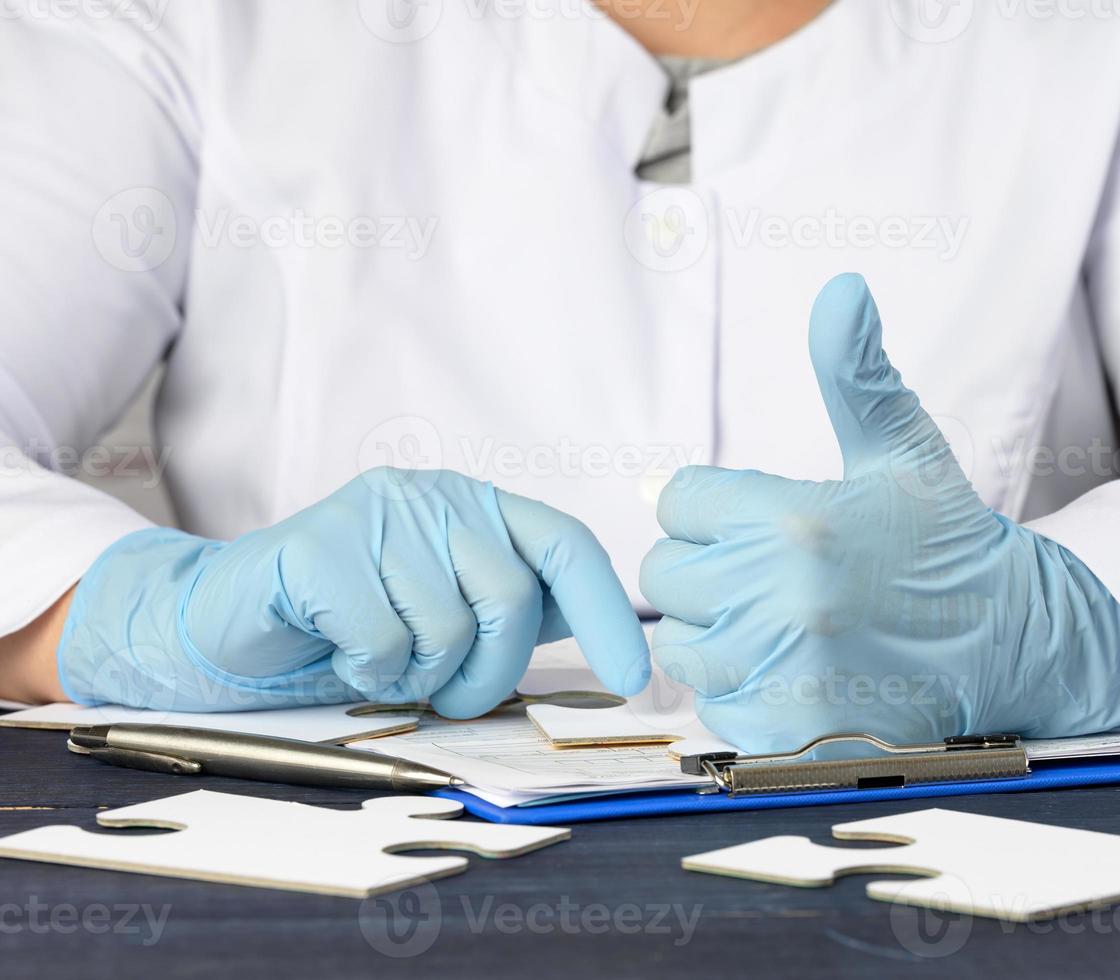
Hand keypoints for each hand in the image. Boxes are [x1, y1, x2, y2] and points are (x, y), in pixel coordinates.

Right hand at [58, 468, 649, 714]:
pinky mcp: (317, 547)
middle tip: (447, 692)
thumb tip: (605, 629)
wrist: (231, 622)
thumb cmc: (352, 625)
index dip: (608, 614)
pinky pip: (383, 641)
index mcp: (477, 508)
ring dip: (418, 676)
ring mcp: (373, 514)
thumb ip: (515, 608)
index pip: (567, 546)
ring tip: (380, 662)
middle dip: (489, 671)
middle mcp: (434, 496)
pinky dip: (366, 672)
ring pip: (447, 626)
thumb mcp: (447, 613)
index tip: (634, 679)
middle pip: (512, 597)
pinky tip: (339, 650)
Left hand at [639, 274, 1119, 752]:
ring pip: (678, 643)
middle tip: (769, 572)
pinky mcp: (784, 731)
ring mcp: (778, 670)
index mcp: (792, 518)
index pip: (677, 501)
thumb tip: (841, 288)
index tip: (761, 521)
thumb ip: (855, 373)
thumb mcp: (903, 449)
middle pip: (663, 573)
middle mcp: (776, 597)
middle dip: (704, 568)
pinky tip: (796, 669)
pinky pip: (712, 704)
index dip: (713, 509)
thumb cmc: (946, 539)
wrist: (1014, 643)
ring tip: (781, 621)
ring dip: (715, 632)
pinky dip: (741, 690)